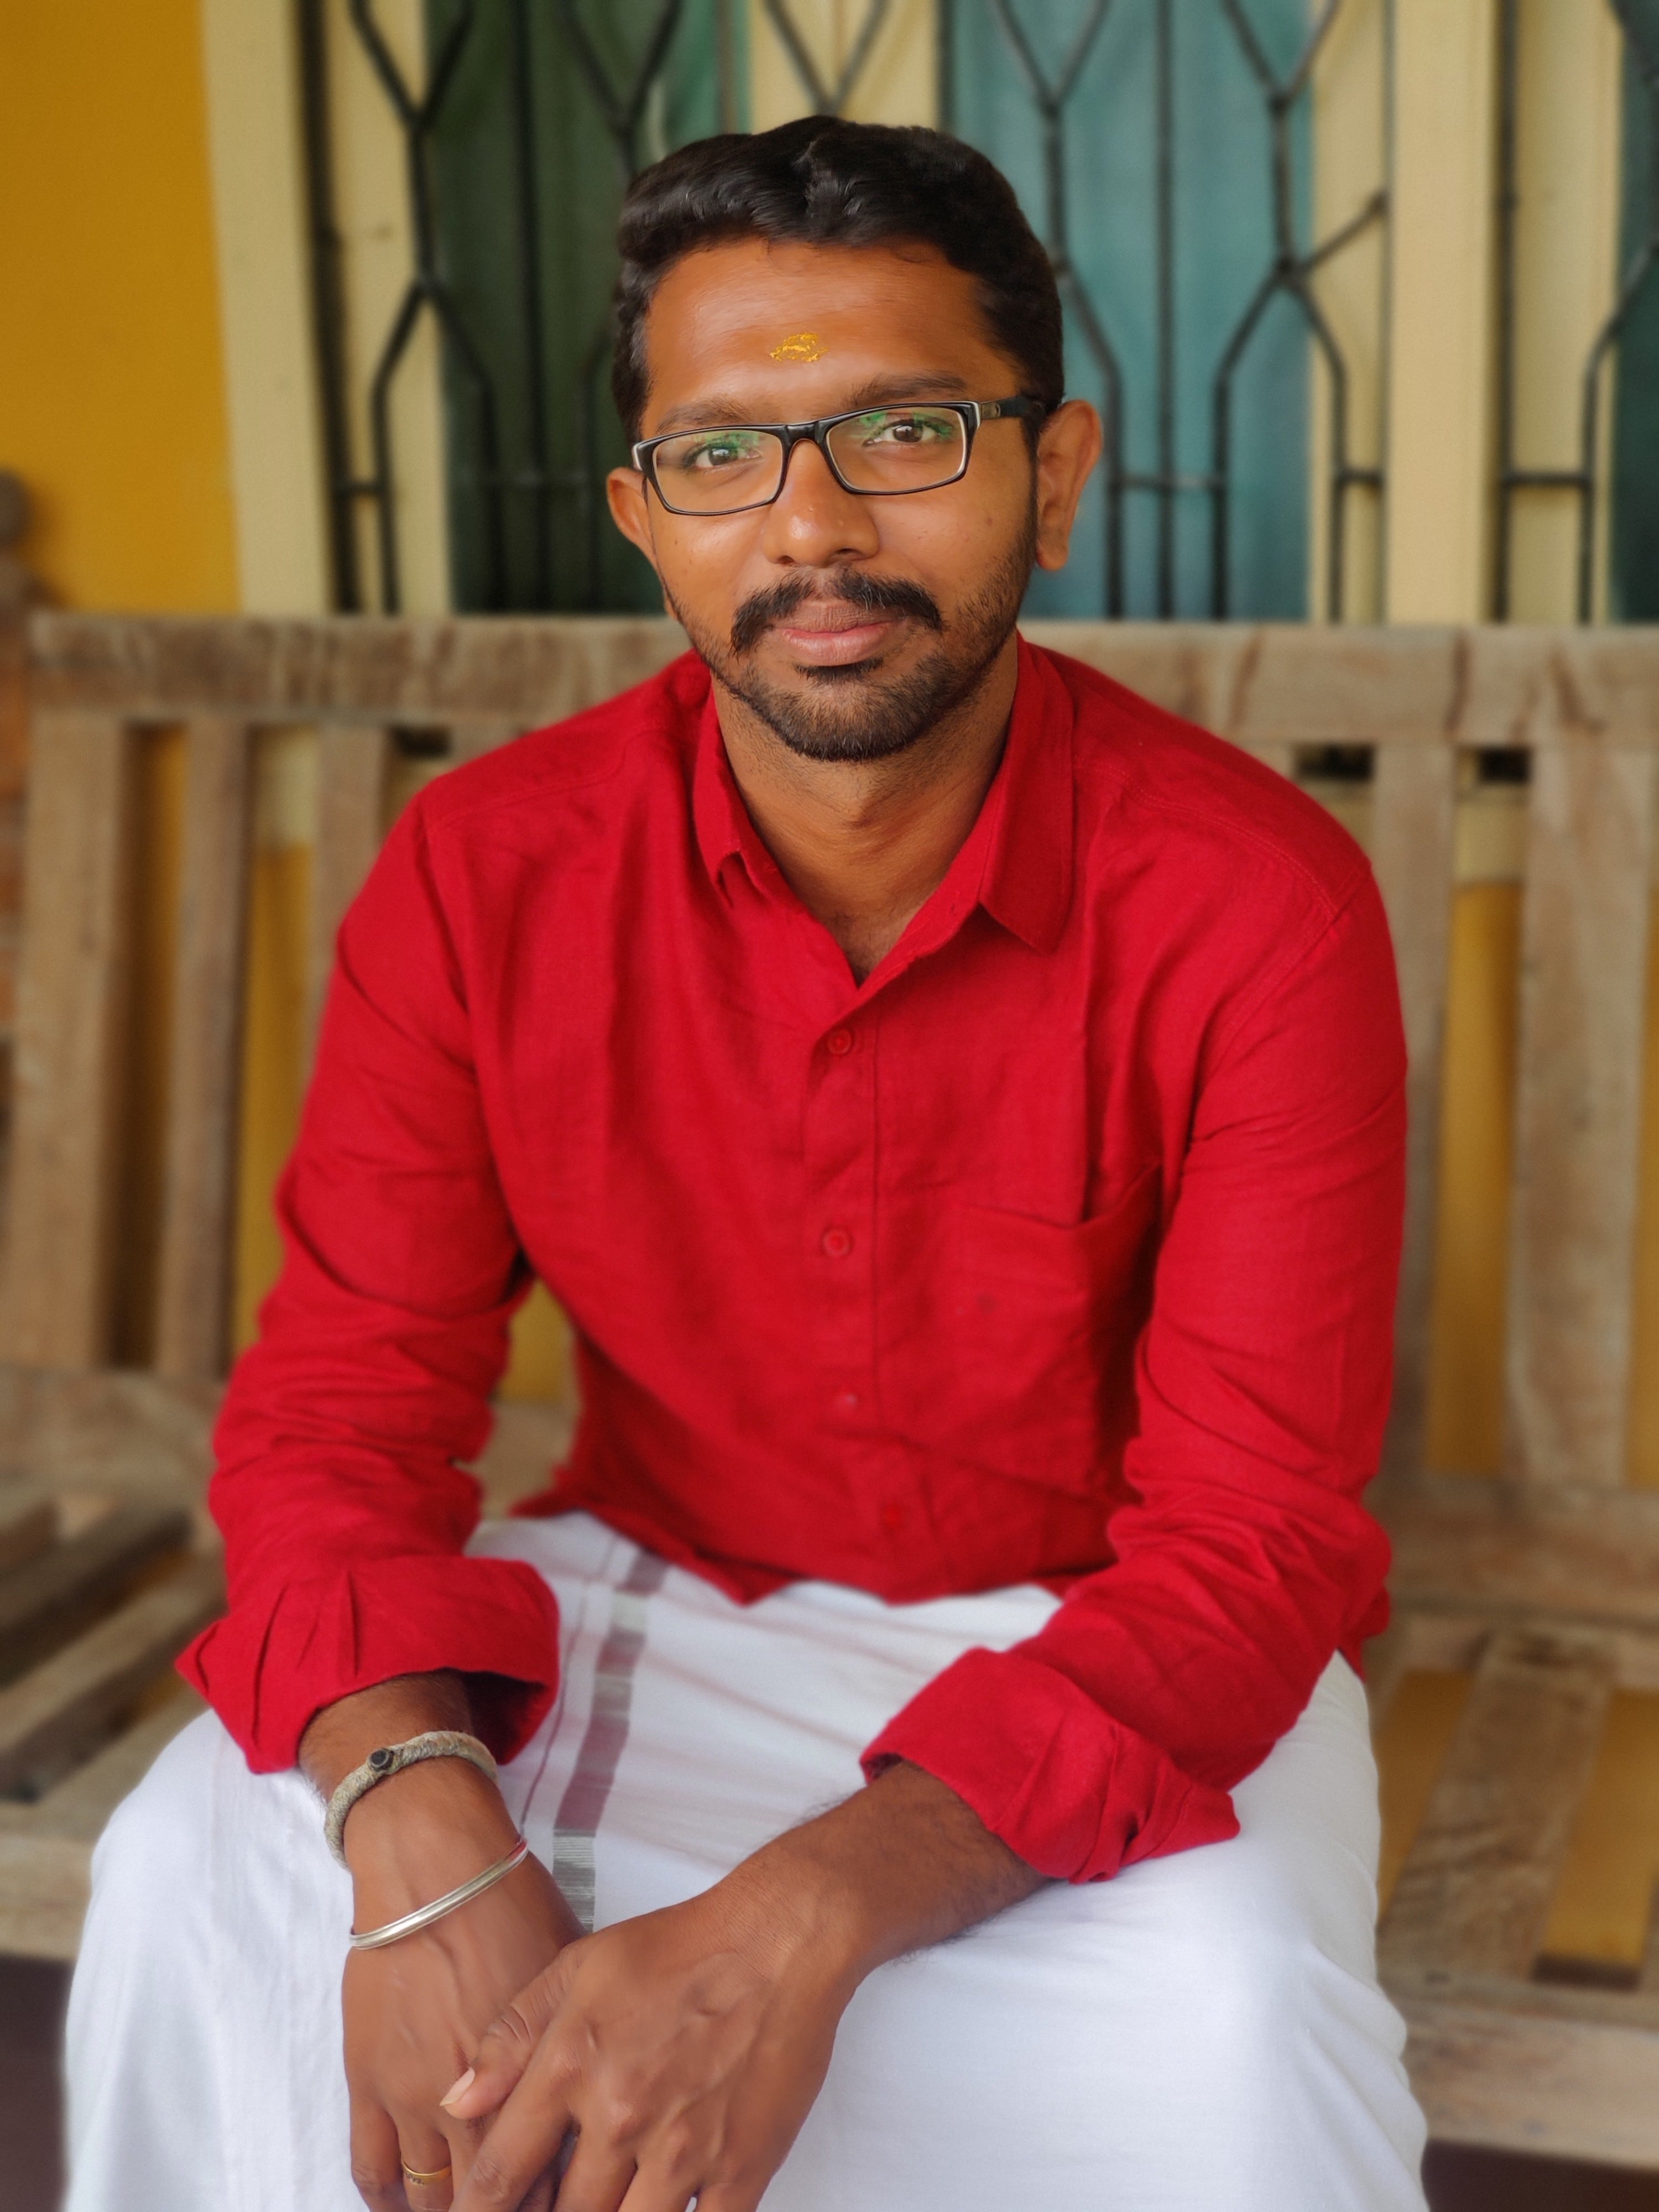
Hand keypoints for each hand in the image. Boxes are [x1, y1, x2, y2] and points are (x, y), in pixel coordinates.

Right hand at [300, 1675, 582, 2211]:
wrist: (433, 1867)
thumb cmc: (512, 1906)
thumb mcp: (568, 1974)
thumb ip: (571, 2047)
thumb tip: (592, 2100)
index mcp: (530, 2071)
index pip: (549, 2172)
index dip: (561, 2193)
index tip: (569, 2196)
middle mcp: (472, 2097)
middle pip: (493, 2195)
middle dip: (511, 2207)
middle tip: (524, 2204)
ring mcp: (412, 2094)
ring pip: (432, 2197)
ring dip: (454, 2210)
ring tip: (472, 2208)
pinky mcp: (366, 2082)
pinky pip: (373, 2170)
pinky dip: (392, 2201)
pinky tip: (412, 2206)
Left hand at [444, 1762, 1044, 2211]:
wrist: (779, 1941)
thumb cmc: (681, 1949)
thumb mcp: (579, 1967)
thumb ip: (510, 2036)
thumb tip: (456, 2099)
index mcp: (572, 2066)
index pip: (497, 2175)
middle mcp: (621, 2116)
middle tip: (549, 2201)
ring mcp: (682, 2150)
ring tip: (606, 2202)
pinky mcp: (739, 2170)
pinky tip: (662, 2207)